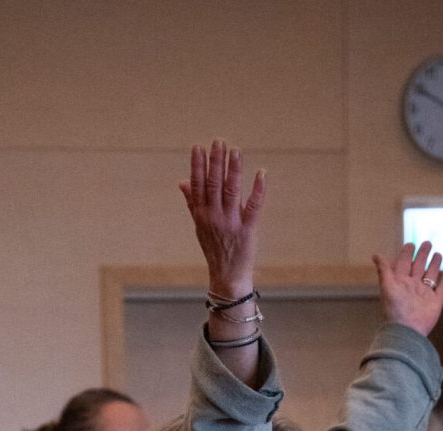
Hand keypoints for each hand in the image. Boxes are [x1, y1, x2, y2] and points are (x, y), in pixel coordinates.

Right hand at [180, 140, 265, 295]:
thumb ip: (192, 202)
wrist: (227, 276)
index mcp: (202, 214)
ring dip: (233, 170)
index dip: (198, 166)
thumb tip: (182, 182)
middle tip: (219, 141)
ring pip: (231, 191)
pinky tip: (261, 173)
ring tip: (235, 150)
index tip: (199, 147)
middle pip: (214, 185)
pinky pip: (253, 207)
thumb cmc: (214, 249)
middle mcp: (214, 217)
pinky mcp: (247, 230)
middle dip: (216, 162)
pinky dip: (258, 190)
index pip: (198, 186)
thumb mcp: (199, 225)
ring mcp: (230, 223)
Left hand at [372, 242, 442, 336]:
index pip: (403, 264)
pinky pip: (442, 290)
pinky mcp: (435, 303)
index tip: (410, 244)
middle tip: (427, 242)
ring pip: (431, 276)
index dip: (406, 253)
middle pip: (418, 267)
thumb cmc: (395, 309)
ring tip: (438, 254)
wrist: (406, 331)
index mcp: (400, 282)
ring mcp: (424, 295)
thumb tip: (375, 255)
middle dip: (422, 255)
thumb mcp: (387, 287)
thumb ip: (383, 270)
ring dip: (434, 265)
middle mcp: (412, 287)